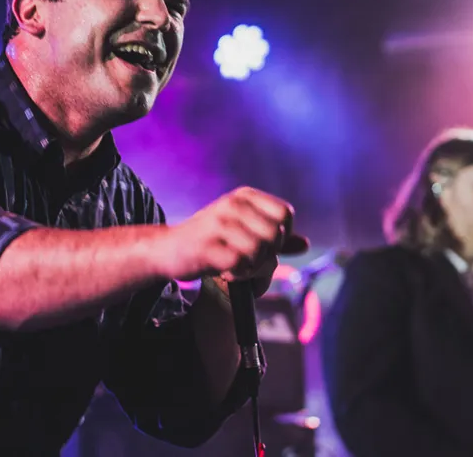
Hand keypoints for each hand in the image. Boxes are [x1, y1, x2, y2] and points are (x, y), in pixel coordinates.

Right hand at [159, 186, 308, 294]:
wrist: (167, 249)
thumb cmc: (210, 240)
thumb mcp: (242, 230)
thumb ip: (274, 237)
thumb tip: (305, 244)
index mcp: (244, 196)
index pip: (285, 215)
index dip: (282, 236)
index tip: (263, 244)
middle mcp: (232, 204)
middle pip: (275, 235)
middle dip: (267, 255)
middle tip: (249, 260)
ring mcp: (218, 224)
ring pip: (259, 251)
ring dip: (252, 268)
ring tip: (236, 266)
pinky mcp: (206, 246)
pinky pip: (240, 264)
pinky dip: (238, 275)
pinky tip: (225, 271)